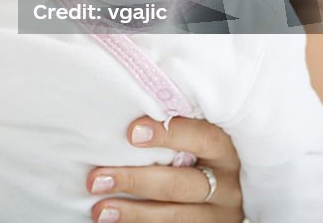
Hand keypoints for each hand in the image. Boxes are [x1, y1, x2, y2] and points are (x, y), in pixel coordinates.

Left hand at [88, 116, 243, 222]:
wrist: (222, 196)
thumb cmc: (197, 154)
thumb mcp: (196, 140)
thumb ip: (173, 129)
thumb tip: (122, 112)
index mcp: (224, 151)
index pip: (203, 138)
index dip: (169, 134)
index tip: (131, 133)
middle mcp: (226, 185)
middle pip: (181, 185)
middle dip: (135, 181)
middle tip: (96, 180)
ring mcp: (218, 214)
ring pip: (176, 216)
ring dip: (133, 213)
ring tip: (99, 210)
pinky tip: (114, 222)